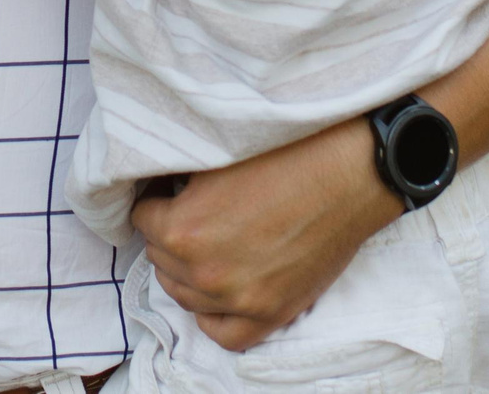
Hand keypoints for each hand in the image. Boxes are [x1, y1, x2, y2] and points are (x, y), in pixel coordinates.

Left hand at [130, 115, 399, 350]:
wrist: (347, 174)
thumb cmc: (285, 155)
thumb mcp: (215, 159)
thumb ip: (179, 184)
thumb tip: (162, 191)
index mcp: (183, 230)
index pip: (142, 219)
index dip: (157, 199)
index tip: (170, 191)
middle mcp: (204, 272)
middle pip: (160, 258)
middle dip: (169, 233)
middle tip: (190, 213)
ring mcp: (238, 300)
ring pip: (183, 296)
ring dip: (185, 271)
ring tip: (203, 246)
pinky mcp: (271, 314)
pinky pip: (223, 334)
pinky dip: (213, 315)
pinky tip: (216, 292)